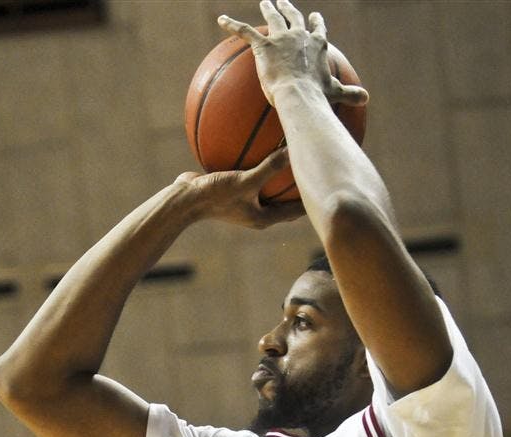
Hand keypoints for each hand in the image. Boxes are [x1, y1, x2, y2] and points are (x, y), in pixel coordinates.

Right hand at [175, 148, 304, 228]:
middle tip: (317, 168)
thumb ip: (270, 167)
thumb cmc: (214, 195)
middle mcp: (257, 212)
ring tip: (295, 155)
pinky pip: (253, 176)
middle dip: (300, 187)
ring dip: (281, 175)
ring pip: (270, 188)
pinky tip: (262, 144)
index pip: (296, 211)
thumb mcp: (244, 181)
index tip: (328, 185)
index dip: (313, 200)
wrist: (182, 200)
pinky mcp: (234, 191)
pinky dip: (260, 164)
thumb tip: (294, 150)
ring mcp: (245, 202)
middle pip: (286, 200)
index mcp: (264, 218)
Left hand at [218, 0, 367, 108]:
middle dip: (289, 8)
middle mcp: (300, 36)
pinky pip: (244, 31)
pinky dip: (231, 25)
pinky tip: (221, 20)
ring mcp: (282, 38)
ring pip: (273, 18)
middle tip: (284, 1)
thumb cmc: (318, 97)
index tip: (315, 18)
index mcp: (318, 45)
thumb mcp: (335, 94)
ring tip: (264, 2)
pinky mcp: (264, 45)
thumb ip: (350, 94)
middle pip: (294, 17)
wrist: (299, 95)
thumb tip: (366, 99)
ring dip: (268, 9)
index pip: (318, 31)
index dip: (316, 24)